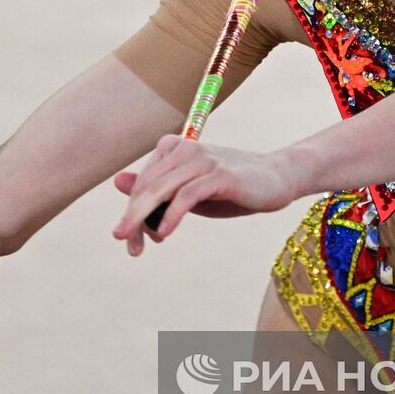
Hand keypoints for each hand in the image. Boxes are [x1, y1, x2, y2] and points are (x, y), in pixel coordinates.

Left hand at [111, 137, 296, 255]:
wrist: (277, 180)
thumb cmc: (229, 189)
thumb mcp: (187, 191)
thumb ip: (156, 188)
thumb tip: (117, 181)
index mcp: (173, 148)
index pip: (142, 182)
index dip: (131, 211)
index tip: (127, 238)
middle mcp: (184, 148)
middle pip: (147, 187)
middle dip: (133, 218)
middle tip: (125, 244)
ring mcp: (202, 160)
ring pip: (161, 190)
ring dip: (144, 220)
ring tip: (138, 245)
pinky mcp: (219, 174)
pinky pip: (186, 195)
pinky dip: (171, 215)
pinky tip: (163, 233)